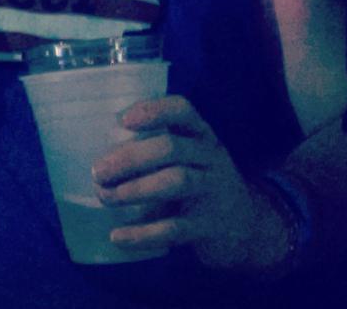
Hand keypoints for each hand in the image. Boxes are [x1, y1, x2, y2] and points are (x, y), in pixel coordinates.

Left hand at [91, 95, 290, 271]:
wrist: (247, 227)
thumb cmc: (200, 182)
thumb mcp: (188, 157)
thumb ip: (155, 149)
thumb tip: (101, 154)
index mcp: (201, 134)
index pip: (182, 110)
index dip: (153, 111)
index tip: (123, 120)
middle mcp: (210, 157)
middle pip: (171, 148)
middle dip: (130, 158)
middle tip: (98, 172)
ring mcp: (214, 191)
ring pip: (176, 182)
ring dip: (135, 190)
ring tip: (105, 197)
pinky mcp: (211, 227)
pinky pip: (176, 229)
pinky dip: (143, 234)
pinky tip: (118, 236)